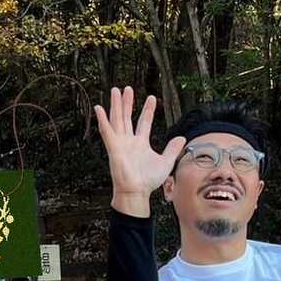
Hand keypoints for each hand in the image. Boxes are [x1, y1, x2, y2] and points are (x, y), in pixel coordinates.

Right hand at [92, 87, 186, 215]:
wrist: (137, 192)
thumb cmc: (148, 180)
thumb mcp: (165, 162)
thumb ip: (172, 149)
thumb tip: (181, 138)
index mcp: (140, 143)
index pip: (143, 122)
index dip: (147, 110)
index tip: (151, 98)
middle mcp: (129, 141)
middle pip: (127, 117)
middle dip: (127, 103)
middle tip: (127, 88)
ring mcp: (120, 143)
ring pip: (117, 120)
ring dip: (116, 105)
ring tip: (115, 91)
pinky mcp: (113, 148)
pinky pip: (106, 131)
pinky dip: (102, 120)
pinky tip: (98, 109)